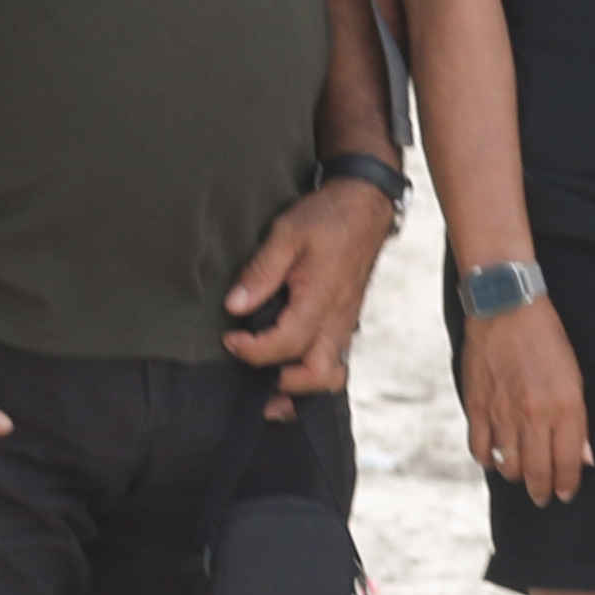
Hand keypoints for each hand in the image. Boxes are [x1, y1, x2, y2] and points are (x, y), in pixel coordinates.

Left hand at [222, 176, 400, 403]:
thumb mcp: (286, 234)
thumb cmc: (327, 217)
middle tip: (251, 378)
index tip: (229, 339)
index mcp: (321, 301)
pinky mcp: (345, 320)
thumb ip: (260, 273)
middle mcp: (337, 320)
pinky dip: (311, 373)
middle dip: (283, 387)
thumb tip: (235, 307)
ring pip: (330, 375)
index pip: (285, 345)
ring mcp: (345, 323)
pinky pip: (333, 360)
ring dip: (301, 388)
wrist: (366, 205)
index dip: (252, 350)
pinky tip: (288, 367)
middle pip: (316, 376)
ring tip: (271, 389)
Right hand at [460, 293, 592, 501]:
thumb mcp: (576, 377)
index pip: (567, 463)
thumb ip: (579, 421)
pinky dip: (488, 459)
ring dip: (517, 476)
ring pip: (508, 464)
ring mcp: (502, 412)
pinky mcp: (477, 405)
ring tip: (522, 477)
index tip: (565, 493)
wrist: (506, 307)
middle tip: (543, 498)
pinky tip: (495, 458)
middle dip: (542, 490)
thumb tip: (584, 457)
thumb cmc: (547, 339)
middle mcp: (533, 415)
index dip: (566, 484)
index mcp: (564, 407)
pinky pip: (480, 447)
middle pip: (537, 471)